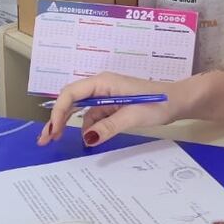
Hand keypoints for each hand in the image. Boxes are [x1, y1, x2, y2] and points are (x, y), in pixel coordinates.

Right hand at [36, 72, 181, 147]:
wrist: (178, 101)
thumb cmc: (159, 103)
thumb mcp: (133, 115)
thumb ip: (109, 125)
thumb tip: (87, 138)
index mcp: (104, 82)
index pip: (72, 93)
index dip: (58, 111)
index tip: (53, 131)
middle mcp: (102, 86)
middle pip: (71, 100)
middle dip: (57, 118)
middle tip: (44, 140)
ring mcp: (107, 96)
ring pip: (81, 109)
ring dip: (69, 124)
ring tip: (56, 141)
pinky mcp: (112, 105)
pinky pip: (93, 116)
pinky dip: (87, 127)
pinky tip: (87, 139)